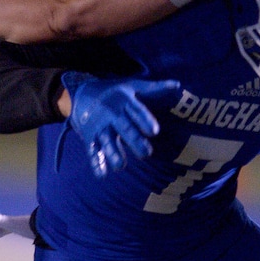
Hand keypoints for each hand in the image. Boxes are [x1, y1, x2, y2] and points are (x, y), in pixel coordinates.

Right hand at [60, 72, 179, 176]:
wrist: (81, 92)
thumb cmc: (114, 92)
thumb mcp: (133, 86)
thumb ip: (155, 89)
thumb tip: (178, 85)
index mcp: (124, 101)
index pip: (136, 110)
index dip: (145, 120)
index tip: (154, 131)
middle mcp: (111, 113)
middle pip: (124, 128)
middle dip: (133, 140)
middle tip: (146, 154)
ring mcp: (100, 126)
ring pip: (107, 140)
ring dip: (113, 153)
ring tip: (120, 166)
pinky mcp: (90, 136)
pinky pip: (93, 150)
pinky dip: (96, 162)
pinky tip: (102, 175)